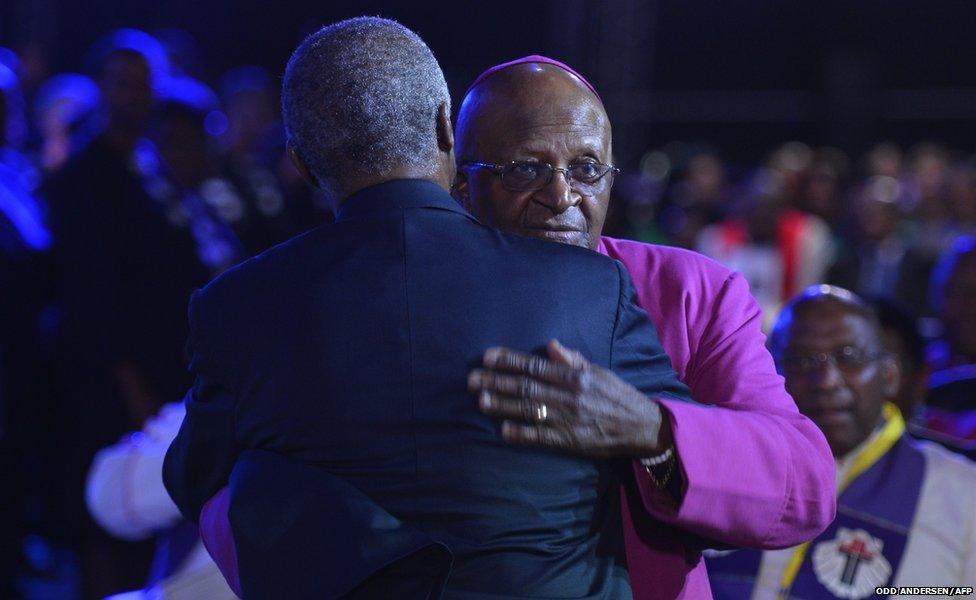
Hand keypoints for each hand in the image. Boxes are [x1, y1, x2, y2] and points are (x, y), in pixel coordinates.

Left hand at [468, 340, 671, 457]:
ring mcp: (566, 419)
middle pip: (524, 386)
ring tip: (480, 400)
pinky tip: (503, 430)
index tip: (487, 357)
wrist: (640, 426)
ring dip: (502, 405)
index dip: (508, 361)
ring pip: (528, 409)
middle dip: (496, 382)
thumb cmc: (616, 395)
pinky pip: (540, 437)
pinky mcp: (568, 441)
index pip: (533, 366)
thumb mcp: (598, 371)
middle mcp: (567, 395)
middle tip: (472, 379)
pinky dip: (521, 433)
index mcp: (572, 376)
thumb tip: (550, 345)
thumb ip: (572, 359)